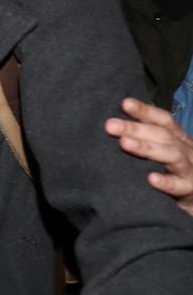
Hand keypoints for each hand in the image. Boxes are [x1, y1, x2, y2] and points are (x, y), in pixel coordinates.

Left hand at [105, 97, 192, 214]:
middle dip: (136, 128)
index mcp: (180, 140)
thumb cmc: (177, 174)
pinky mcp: (191, 190)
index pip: (164, 121)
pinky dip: (166, 182)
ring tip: (124, 143)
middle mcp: (188, 151)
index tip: (124, 104)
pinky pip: (179, 186)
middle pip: (163, 135)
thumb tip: (115, 126)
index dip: (145, 111)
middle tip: (110, 125)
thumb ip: (147, 141)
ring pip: (172, 155)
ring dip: (147, 148)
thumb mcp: (166, 153)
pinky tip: (151, 179)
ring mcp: (191, 170)